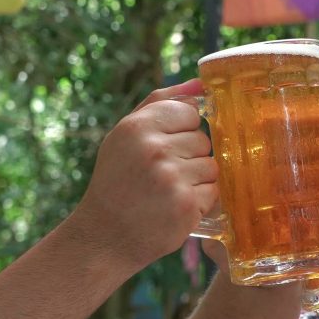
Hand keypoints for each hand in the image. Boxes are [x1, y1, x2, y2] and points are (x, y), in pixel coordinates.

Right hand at [71, 79, 219, 269]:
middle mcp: (154, 149)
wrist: (104, 236)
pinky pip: (214, 192)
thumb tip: (202, 82)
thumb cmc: (118, 181)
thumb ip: (163, 102)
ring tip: (167, 192)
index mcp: (138, 126)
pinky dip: (200, 202)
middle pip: (203, 140)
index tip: (162, 149)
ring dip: (197, 180)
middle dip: (189, 157)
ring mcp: (172, 177)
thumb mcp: (127, 134)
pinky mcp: (186, 205)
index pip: (190, 112)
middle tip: (160, 176)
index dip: (181, 132)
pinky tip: (174, 208)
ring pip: (212, 166)